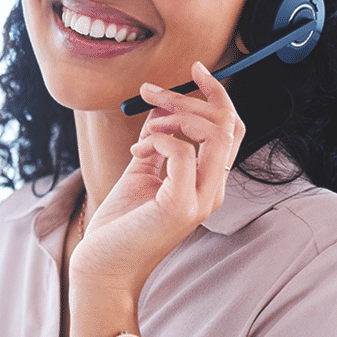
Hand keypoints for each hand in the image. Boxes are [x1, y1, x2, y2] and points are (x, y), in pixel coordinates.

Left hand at [69, 61, 246, 297]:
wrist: (104, 267)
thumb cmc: (121, 224)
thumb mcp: (141, 170)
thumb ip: (157, 140)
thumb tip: (161, 106)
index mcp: (208, 182)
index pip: (232, 129)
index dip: (219, 94)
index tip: (196, 69)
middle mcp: (212, 190)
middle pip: (228, 124)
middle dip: (191, 97)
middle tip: (151, 93)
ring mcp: (200, 199)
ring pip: (214, 133)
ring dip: (174, 116)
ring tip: (143, 130)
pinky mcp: (180, 205)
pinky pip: (181, 150)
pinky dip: (158, 138)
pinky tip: (138, 150)